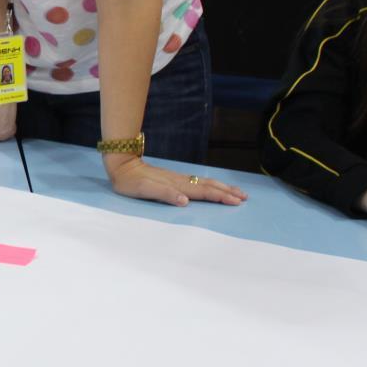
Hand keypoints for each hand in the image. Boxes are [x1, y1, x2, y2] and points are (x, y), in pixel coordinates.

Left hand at [105, 154, 246, 206]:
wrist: (121, 165)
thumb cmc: (130, 182)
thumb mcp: (144, 190)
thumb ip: (164, 194)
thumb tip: (184, 201)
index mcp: (176, 186)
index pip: (203, 192)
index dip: (220, 197)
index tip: (236, 202)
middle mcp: (180, 181)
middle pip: (208, 185)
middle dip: (227, 192)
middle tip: (244, 198)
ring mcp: (178, 179)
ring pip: (205, 182)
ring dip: (222, 187)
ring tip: (236, 192)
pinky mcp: (173, 179)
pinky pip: (198, 182)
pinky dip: (210, 185)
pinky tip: (213, 187)